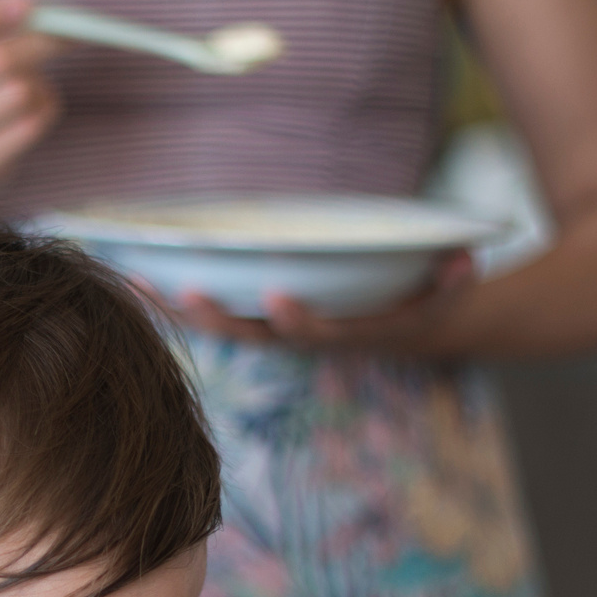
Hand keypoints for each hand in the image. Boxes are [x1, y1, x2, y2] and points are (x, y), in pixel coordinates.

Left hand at [146, 250, 478, 353]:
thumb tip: (464, 260)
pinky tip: (131, 272)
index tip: (277, 297)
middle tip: (187, 290)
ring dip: (176, 307)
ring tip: (135, 279)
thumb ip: (454, 278)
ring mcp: (272, 328)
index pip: (315, 330)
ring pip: (218, 325)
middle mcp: (300, 335)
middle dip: (217, 315)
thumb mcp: (446, 289)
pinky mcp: (253, 314)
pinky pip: (206, 309)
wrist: (410, 326)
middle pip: (250, 335)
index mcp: (342, 330)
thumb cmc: (423, 296)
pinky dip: (170, 297)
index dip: (296, 317)